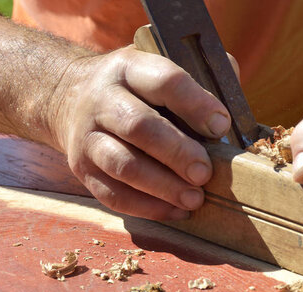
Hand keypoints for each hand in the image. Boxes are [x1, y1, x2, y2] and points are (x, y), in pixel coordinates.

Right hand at [49, 47, 230, 219]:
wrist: (69, 97)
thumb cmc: (135, 90)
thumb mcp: (158, 71)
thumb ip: (199, 82)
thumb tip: (232, 115)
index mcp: (129, 69)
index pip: (165, 81)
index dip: (196, 104)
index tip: (222, 126)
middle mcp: (101, 99)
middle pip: (139, 126)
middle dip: (177, 153)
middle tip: (204, 173)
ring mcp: (87, 137)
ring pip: (123, 165)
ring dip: (163, 187)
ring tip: (194, 199)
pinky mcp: (81, 169)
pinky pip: (113, 195)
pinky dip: (148, 208)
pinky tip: (176, 211)